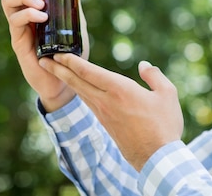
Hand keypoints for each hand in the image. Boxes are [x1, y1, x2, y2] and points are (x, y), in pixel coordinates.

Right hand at [1, 0, 89, 110]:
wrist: (65, 81)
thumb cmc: (69, 54)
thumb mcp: (76, 26)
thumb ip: (74, 9)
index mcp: (36, 6)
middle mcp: (24, 13)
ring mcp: (19, 26)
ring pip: (8, 1)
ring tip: (41, 4)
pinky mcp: (18, 40)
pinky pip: (15, 21)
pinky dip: (28, 14)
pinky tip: (42, 17)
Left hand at [40, 54, 183, 170]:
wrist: (157, 157)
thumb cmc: (164, 124)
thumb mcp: (167, 94)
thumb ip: (154, 76)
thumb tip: (143, 65)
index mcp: (120, 90)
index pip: (89, 72)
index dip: (72, 61)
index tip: (58, 53)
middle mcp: (106, 101)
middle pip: (77, 82)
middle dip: (59, 69)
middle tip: (44, 59)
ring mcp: (104, 114)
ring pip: (81, 93)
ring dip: (66, 80)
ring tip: (56, 71)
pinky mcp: (106, 124)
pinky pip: (88, 103)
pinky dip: (79, 92)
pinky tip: (78, 89)